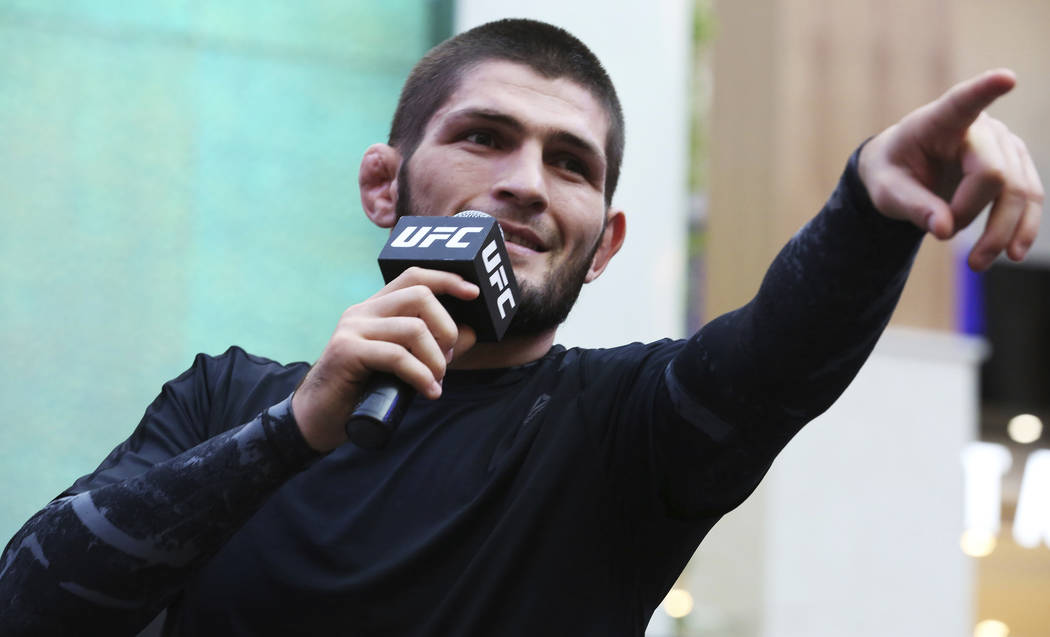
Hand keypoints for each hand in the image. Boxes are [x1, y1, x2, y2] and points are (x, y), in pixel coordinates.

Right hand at [291, 268, 478, 451]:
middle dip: (446, 328)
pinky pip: (397, 355)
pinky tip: (429, 391)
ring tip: (436, 381)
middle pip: (420, 295)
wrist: (317, 418)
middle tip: (447, 359)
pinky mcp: (347, 351)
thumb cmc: (363, 392)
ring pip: (413, 328)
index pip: (414, 277)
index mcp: (376, 308)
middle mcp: (363, 311)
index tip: (473, 293)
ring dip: (436, 359)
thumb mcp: (404, 365)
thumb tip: (470, 332)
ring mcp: (353, 329)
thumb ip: (434, 346)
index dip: (446, 279)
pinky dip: (421, 375)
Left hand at [858, 69, 1043, 270]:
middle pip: (995, 174)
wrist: (904, 169)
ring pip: (1020, 190)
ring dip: (1003, 231)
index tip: (1006, 78)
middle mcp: (981, 127)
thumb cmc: (891, 171)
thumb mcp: (886, 190)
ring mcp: (1005, 145)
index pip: (964, 102)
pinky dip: (1023, 227)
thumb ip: (912, 206)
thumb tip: (946, 230)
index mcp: (940, 121)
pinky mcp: (1016, 166)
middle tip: (945, 241)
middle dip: (974, 214)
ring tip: (977, 265)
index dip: (985, 90)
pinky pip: (1031, 198)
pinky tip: (1013, 252)